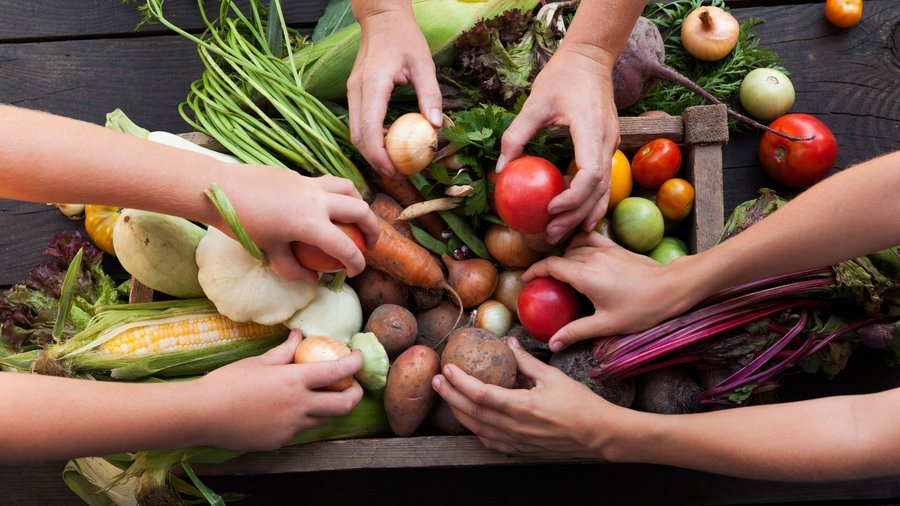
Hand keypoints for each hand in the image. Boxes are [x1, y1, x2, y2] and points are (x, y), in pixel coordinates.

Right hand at [193, 329, 363, 451]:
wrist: (202, 415)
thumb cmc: (228, 382)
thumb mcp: (259, 362)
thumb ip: (285, 351)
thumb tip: (299, 336)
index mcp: (295, 381)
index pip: (338, 372)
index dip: (355, 363)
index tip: (359, 356)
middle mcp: (299, 406)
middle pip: (344, 405)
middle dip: (355, 394)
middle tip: (352, 385)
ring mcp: (291, 427)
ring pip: (323, 419)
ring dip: (328, 406)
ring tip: (319, 395)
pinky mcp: (280, 441)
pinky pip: (299, 429)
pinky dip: (301, 418)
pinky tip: (285, 410)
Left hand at [225, 169, 379, 282]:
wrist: (220, 189)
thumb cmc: (242, 223)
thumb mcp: (268, 251)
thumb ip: (293, 268)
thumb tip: (312, 280)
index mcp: (310, 224)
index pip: (345, 247)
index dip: (355, 263)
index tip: (355, 272)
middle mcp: (317, 200)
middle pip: (360, 210)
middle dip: (372, 229)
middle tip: (370, 244)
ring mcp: (309, 184)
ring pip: (348, 189)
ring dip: (358, 204)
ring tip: (355, 218)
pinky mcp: (299, 175)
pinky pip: (327, 183)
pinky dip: (336, 195)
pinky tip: (325, 206)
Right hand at [347, 5, 442, 175]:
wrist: (382, 18)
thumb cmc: (404, 38)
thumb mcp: (424, 64)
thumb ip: (430, 95)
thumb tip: (436, 126)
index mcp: (373, 84)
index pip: (369, 129)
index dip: (379, 155)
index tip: (395, 171)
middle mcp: (357, 90)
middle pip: (357, 136)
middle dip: (374, 160)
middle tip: (396, 175)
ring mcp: (352, 92)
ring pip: (354, 132)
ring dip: (371, 151)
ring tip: (394, 164)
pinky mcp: (354, 93)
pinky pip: (358, 122)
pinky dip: (370, 139)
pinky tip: (388, 145)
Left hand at [432, 337, 614, 458]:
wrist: (598, 435)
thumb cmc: (580, 404)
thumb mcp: (553, 376)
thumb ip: (526, 360)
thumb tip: (508, 341)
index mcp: (522, 406)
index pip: (481, 394)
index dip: (460, 382)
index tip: (447, 368)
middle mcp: (515, 427)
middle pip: (472, 412)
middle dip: (450, 395)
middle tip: (436, 380)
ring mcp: (516, 441)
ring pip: (477, 429)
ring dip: (458, 411)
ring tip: (446, 395)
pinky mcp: (520, 450)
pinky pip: (490, 441)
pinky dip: (475, 429)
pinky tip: (470, 419)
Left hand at [497, 44, 619, 243]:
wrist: (591, 58)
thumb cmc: (563, 76)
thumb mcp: (535, 103)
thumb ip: (517, 134)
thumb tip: (500, 167)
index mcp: (592, 130)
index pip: (590, 174)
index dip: (573, 197)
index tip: (550, 208)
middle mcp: (607, 142)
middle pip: (598, 190)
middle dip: (575, 216)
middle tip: (550, 234)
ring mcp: (611, 146)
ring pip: (604, 190)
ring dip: (584, 215)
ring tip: (561, 233)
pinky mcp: (607, 148)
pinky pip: (603, 182)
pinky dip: (592, 203)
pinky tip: (578, 219)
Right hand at [523, 233, 695, 350]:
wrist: (672, 288)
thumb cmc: (641, 309)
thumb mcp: (606, 324)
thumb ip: (576, 331)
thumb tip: (552, 344)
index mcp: (585, 275)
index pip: (550, 266)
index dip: (534, 271)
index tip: (525, 280)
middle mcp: (591, 258)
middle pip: (560, 257)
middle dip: (547, 268)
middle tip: (542, 284)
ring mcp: (604, 249)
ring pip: (573, 247)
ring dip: (563, 257)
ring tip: (559, 271)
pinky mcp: (615, 247)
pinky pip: (589, 239)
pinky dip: (579, 243)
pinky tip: (579, 252)